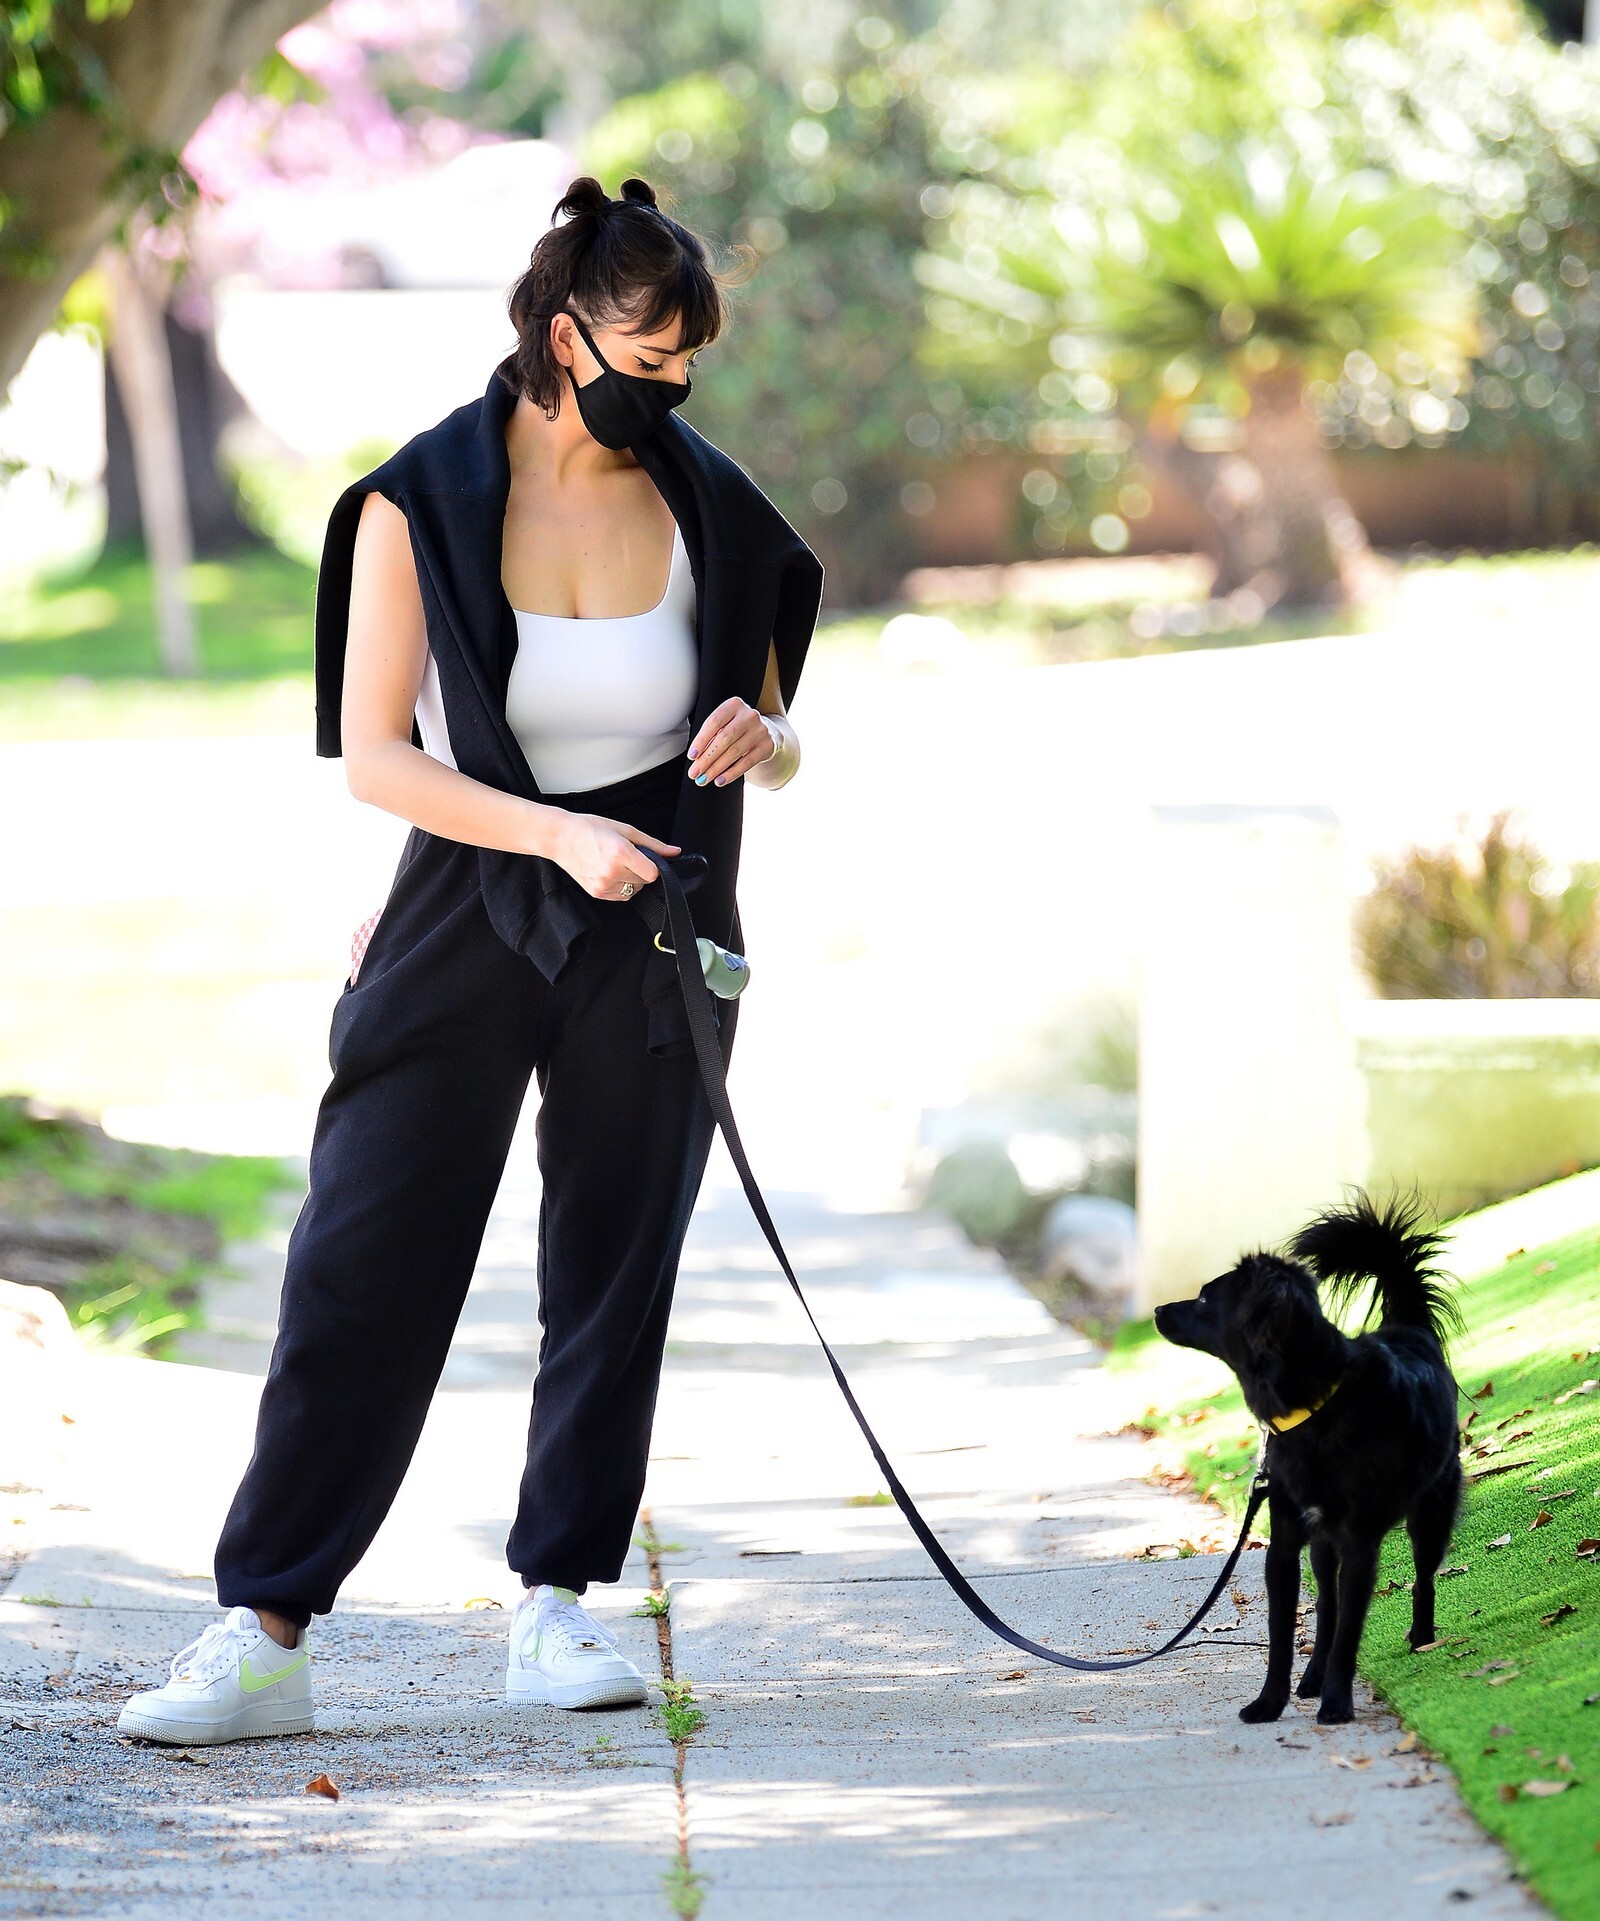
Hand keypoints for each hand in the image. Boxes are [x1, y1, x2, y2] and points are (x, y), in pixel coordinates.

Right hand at [552, 812, 680, 900]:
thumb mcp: (625, 830)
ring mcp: (603, 885)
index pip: (652, 873)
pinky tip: (609, 872)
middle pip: (644, 881)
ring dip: (631, 879)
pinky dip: (620, 886)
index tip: (643, 857)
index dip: (651, 865)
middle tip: (624, 856)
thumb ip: (653, 844)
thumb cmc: (590, 829)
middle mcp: (612, 871)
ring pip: (634, 890)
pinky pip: (621, 896)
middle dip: (640, 870)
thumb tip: (675, 852)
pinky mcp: (597, 893)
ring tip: (614, 863)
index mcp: (620, 853)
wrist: (561, 837)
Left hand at [687, 698, 777, 787]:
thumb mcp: (724, 725)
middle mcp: (749, 715)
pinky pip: (747, 762)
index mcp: (734, 705)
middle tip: (695, 772)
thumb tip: (696, 759)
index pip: (714, 722)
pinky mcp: (767, 746)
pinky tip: (720, 780)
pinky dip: (731, 773)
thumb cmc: (738, 729)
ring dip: (716, 768)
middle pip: (724, 738)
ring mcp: (760, 730)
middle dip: (707, 758)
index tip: (692, 756)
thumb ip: (711, 737)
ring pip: (734, 752)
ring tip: (705, 778)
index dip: (701, 741)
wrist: (766, 733)